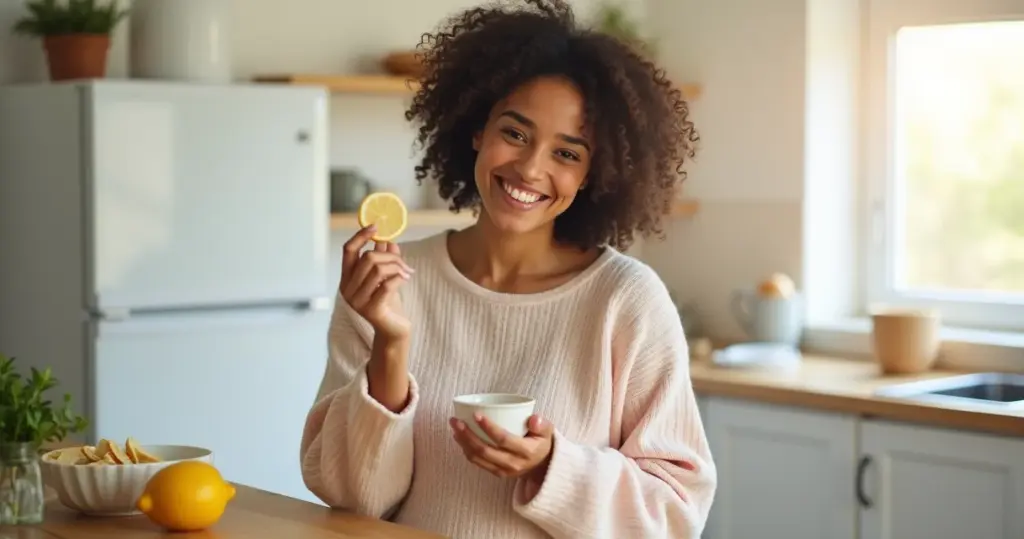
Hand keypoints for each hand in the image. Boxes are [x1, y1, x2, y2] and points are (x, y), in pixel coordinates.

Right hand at [340, 225, 414, 341]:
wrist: (393, 329)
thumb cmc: (388, 301)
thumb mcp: (385, 275)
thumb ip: (384, 256)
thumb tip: (387, 237)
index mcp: (346, 278)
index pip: (348, 251)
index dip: (361, 236)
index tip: (376, 226)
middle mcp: (347, 289)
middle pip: (368, 258)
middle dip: (390, 256)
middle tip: (404, 262)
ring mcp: (357, 301)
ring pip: (379, 270)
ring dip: (397, 267)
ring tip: (407, 272)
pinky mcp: (371, 310)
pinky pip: (387, 285)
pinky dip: (399, 278)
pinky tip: (405, 279)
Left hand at [449, 414, 553, 481]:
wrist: (542, 465)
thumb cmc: (541, 442)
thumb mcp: (547, 432)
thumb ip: (542, 424)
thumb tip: (533, 418)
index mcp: (526, 452)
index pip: (503, 439)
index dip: (488, 427)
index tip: (476, 414)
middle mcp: (513, 463)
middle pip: (485, 450)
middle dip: (467, 435)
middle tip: (456, 420)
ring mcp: (503, 470)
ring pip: (478, 457)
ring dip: (463, 442)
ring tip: (455, 427)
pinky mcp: (496, 473)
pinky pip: (477, 462)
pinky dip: (466, 450)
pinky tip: (459, 438)